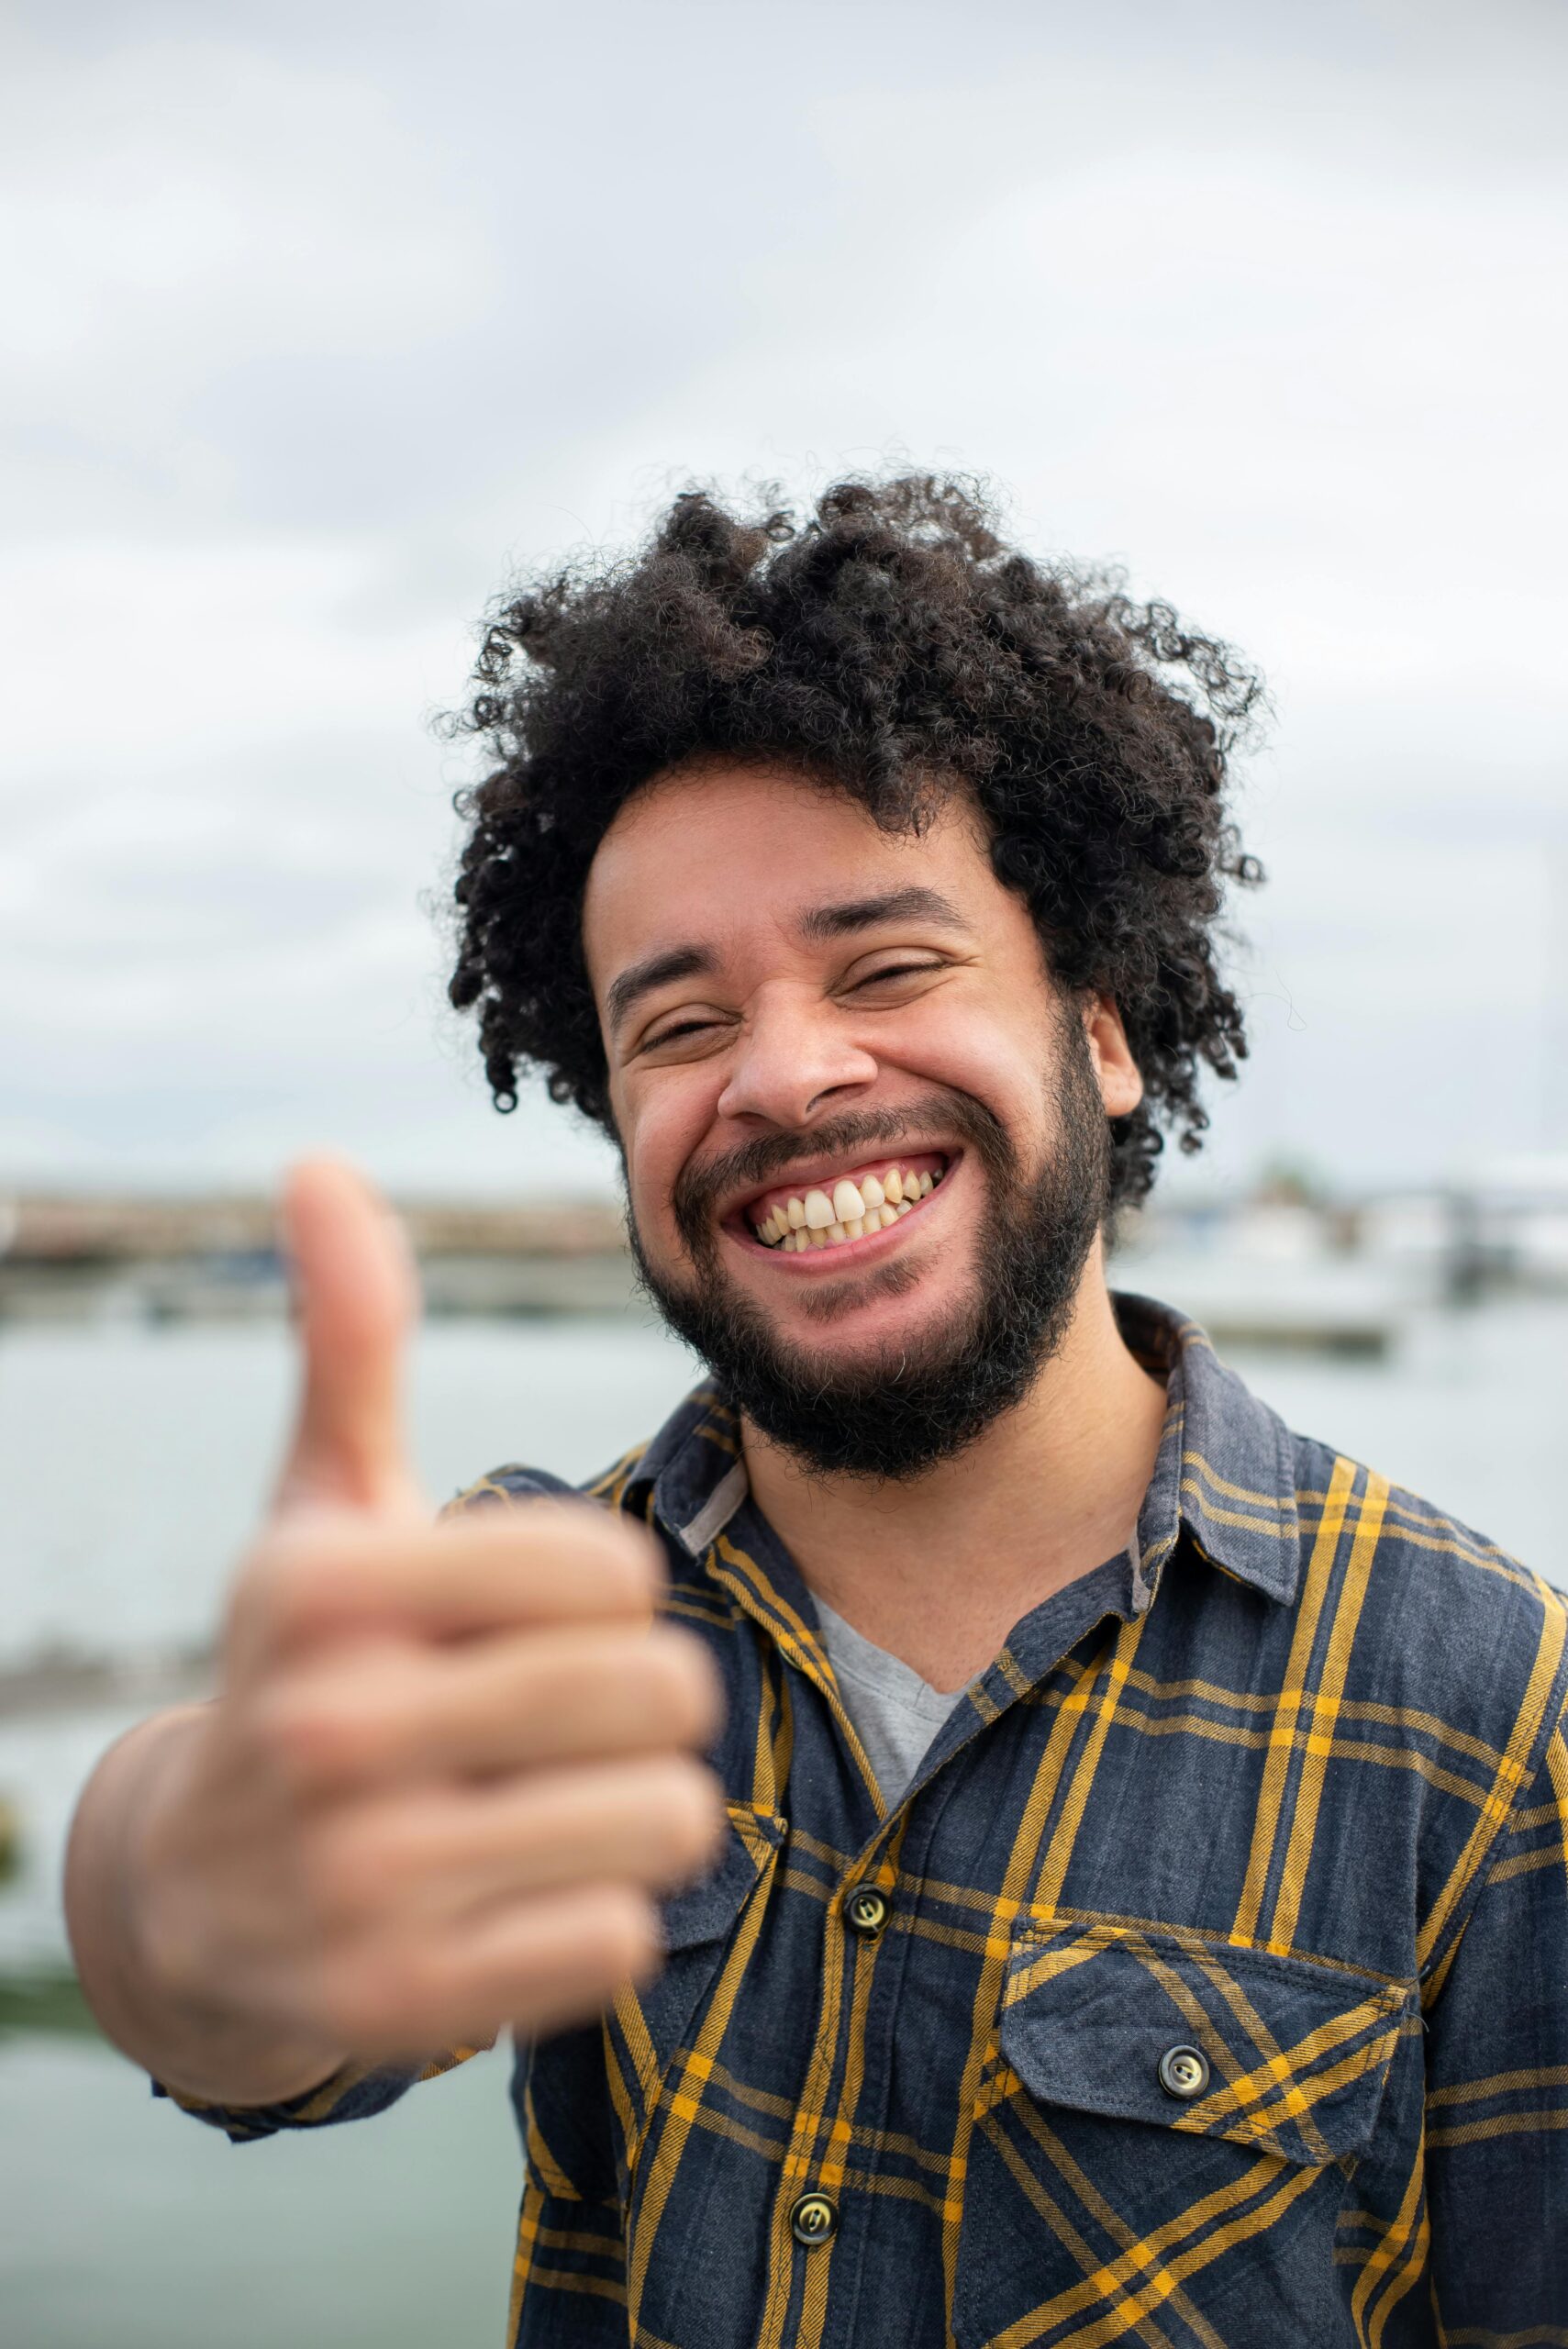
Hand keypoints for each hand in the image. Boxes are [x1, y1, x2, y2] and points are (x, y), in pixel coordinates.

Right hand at [130, 1158, 724, 2073]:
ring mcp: (359, 1880)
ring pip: (668, 1818)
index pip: (611, 1567)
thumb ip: (350, 1340)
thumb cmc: (305, 1661)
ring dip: (637, 1808)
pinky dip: (601, 1915)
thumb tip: (320, 1166)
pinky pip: (623, 1940)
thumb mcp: (319, 1502)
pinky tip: (517, 1892)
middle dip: (645, 1699)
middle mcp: (326, 1729)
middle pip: (664, 1689)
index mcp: (321, 1585)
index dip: (604, 1590)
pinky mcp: (402, 2005)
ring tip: (547, 1800)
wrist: (193, 1894)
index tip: (536, 1614)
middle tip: (568, 1716)